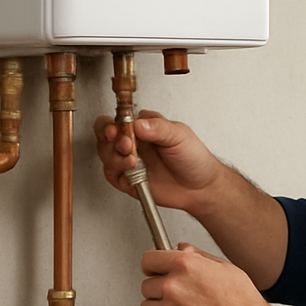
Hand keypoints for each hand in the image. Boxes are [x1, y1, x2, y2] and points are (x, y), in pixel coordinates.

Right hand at [93, 111, 223, 213]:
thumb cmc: (194, 159)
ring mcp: (130, 160)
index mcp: (145, 126)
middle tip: (124, 143)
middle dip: (109, 138)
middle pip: (106, 134)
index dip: (116, 123)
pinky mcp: (128, 179)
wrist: (200, 187)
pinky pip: (111, 173)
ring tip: (131, 159)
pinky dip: (115, 170)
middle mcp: (135, 142)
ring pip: (105, 153)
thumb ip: (159, 128)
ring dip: (114, 155)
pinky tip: (130, 169)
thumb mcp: (180, 136)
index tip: (120, 128)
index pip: (120, 118)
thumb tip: (139, 123)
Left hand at [139, 244, 280, 305]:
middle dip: (160, 291)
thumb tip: (182, 249)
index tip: (154, 271)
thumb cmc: (243, 303)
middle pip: (146, 286)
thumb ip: (197, 256)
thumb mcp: (225, 268)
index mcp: (185, 265)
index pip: (148, 260)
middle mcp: (173, 287)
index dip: (152, 266)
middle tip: (178, 297)